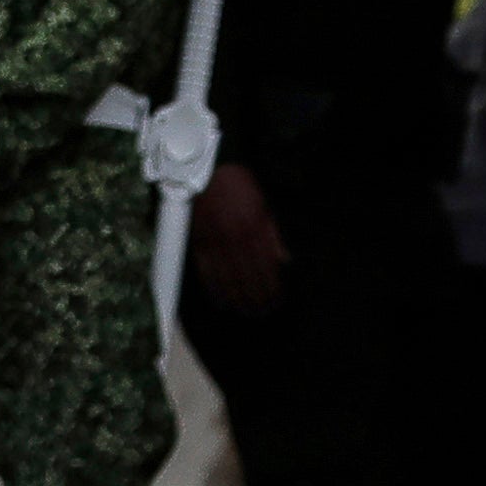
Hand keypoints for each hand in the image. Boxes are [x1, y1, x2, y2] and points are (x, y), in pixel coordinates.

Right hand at [187, 159, 284, 315]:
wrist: (209, 171)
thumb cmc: (241, 187)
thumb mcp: (265, 208)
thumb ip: (274, 236)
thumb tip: (285, 261)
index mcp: (255, 230)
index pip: (266, 268)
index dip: (272, 288)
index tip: (276, 301)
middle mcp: (236, 239)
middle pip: (248, 278)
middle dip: (256, 298)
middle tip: (261, 313)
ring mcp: (216, 243)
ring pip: (228, 279)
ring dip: (237, 299)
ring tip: (245, 312)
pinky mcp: (200, 243)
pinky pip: (207, 272)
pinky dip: (214, 289)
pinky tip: (222, 301)